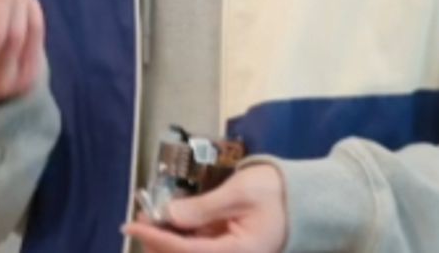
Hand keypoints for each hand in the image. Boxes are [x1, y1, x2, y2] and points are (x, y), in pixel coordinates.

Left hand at [124, 164, 287, 252]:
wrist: (307, 198)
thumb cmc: (276, 191)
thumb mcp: (239, 193)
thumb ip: (203, 207)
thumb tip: (170, 216)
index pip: (187, 251)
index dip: (155, 238)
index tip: (131, 224)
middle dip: (158, 242)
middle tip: (139, 220)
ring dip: (168, 241)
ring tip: (150, 219)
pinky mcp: (231, 250)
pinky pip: (200, 248)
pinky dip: (182, 237)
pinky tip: (170, 222)